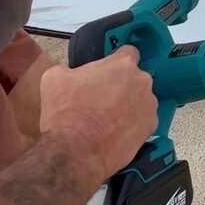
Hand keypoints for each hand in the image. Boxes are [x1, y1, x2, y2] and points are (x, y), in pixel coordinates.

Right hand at [39, 46, 157, 186]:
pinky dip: (133, 125)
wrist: (75, 152)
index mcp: (122, 64)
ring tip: (109, 119)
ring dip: (129, 105)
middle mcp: (142, 81)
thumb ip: (68, 68)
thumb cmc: (65, 112)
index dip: (117, 61)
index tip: (108, 72)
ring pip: (141, 99)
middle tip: (103, 99)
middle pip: (135, 78)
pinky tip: (116, 133)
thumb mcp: (54, 79)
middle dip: (122, 85)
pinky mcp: (151, 128)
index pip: (129, 52)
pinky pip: (143, 120)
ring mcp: (149, 105)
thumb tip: (70, 72)